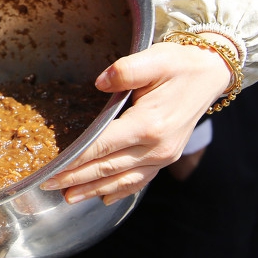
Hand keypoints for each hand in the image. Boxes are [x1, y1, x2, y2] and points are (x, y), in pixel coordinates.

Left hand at [39, 40, 230, 204]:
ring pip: (122, 179)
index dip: (74, 161)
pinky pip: (140, 180)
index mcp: (148, 124)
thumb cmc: (179, 65)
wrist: (211, 75)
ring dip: (94, 190)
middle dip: (75, 179)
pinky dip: (120, 190)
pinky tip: (104, 197)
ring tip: (68, 198)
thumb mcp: (153, 59)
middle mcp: (156, 147)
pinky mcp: (166, 157)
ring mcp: (163, 156)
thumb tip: (100, 82)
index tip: (51, 169)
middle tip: (46, 185)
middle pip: (107, 168)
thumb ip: (124, 71)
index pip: (102, 147)